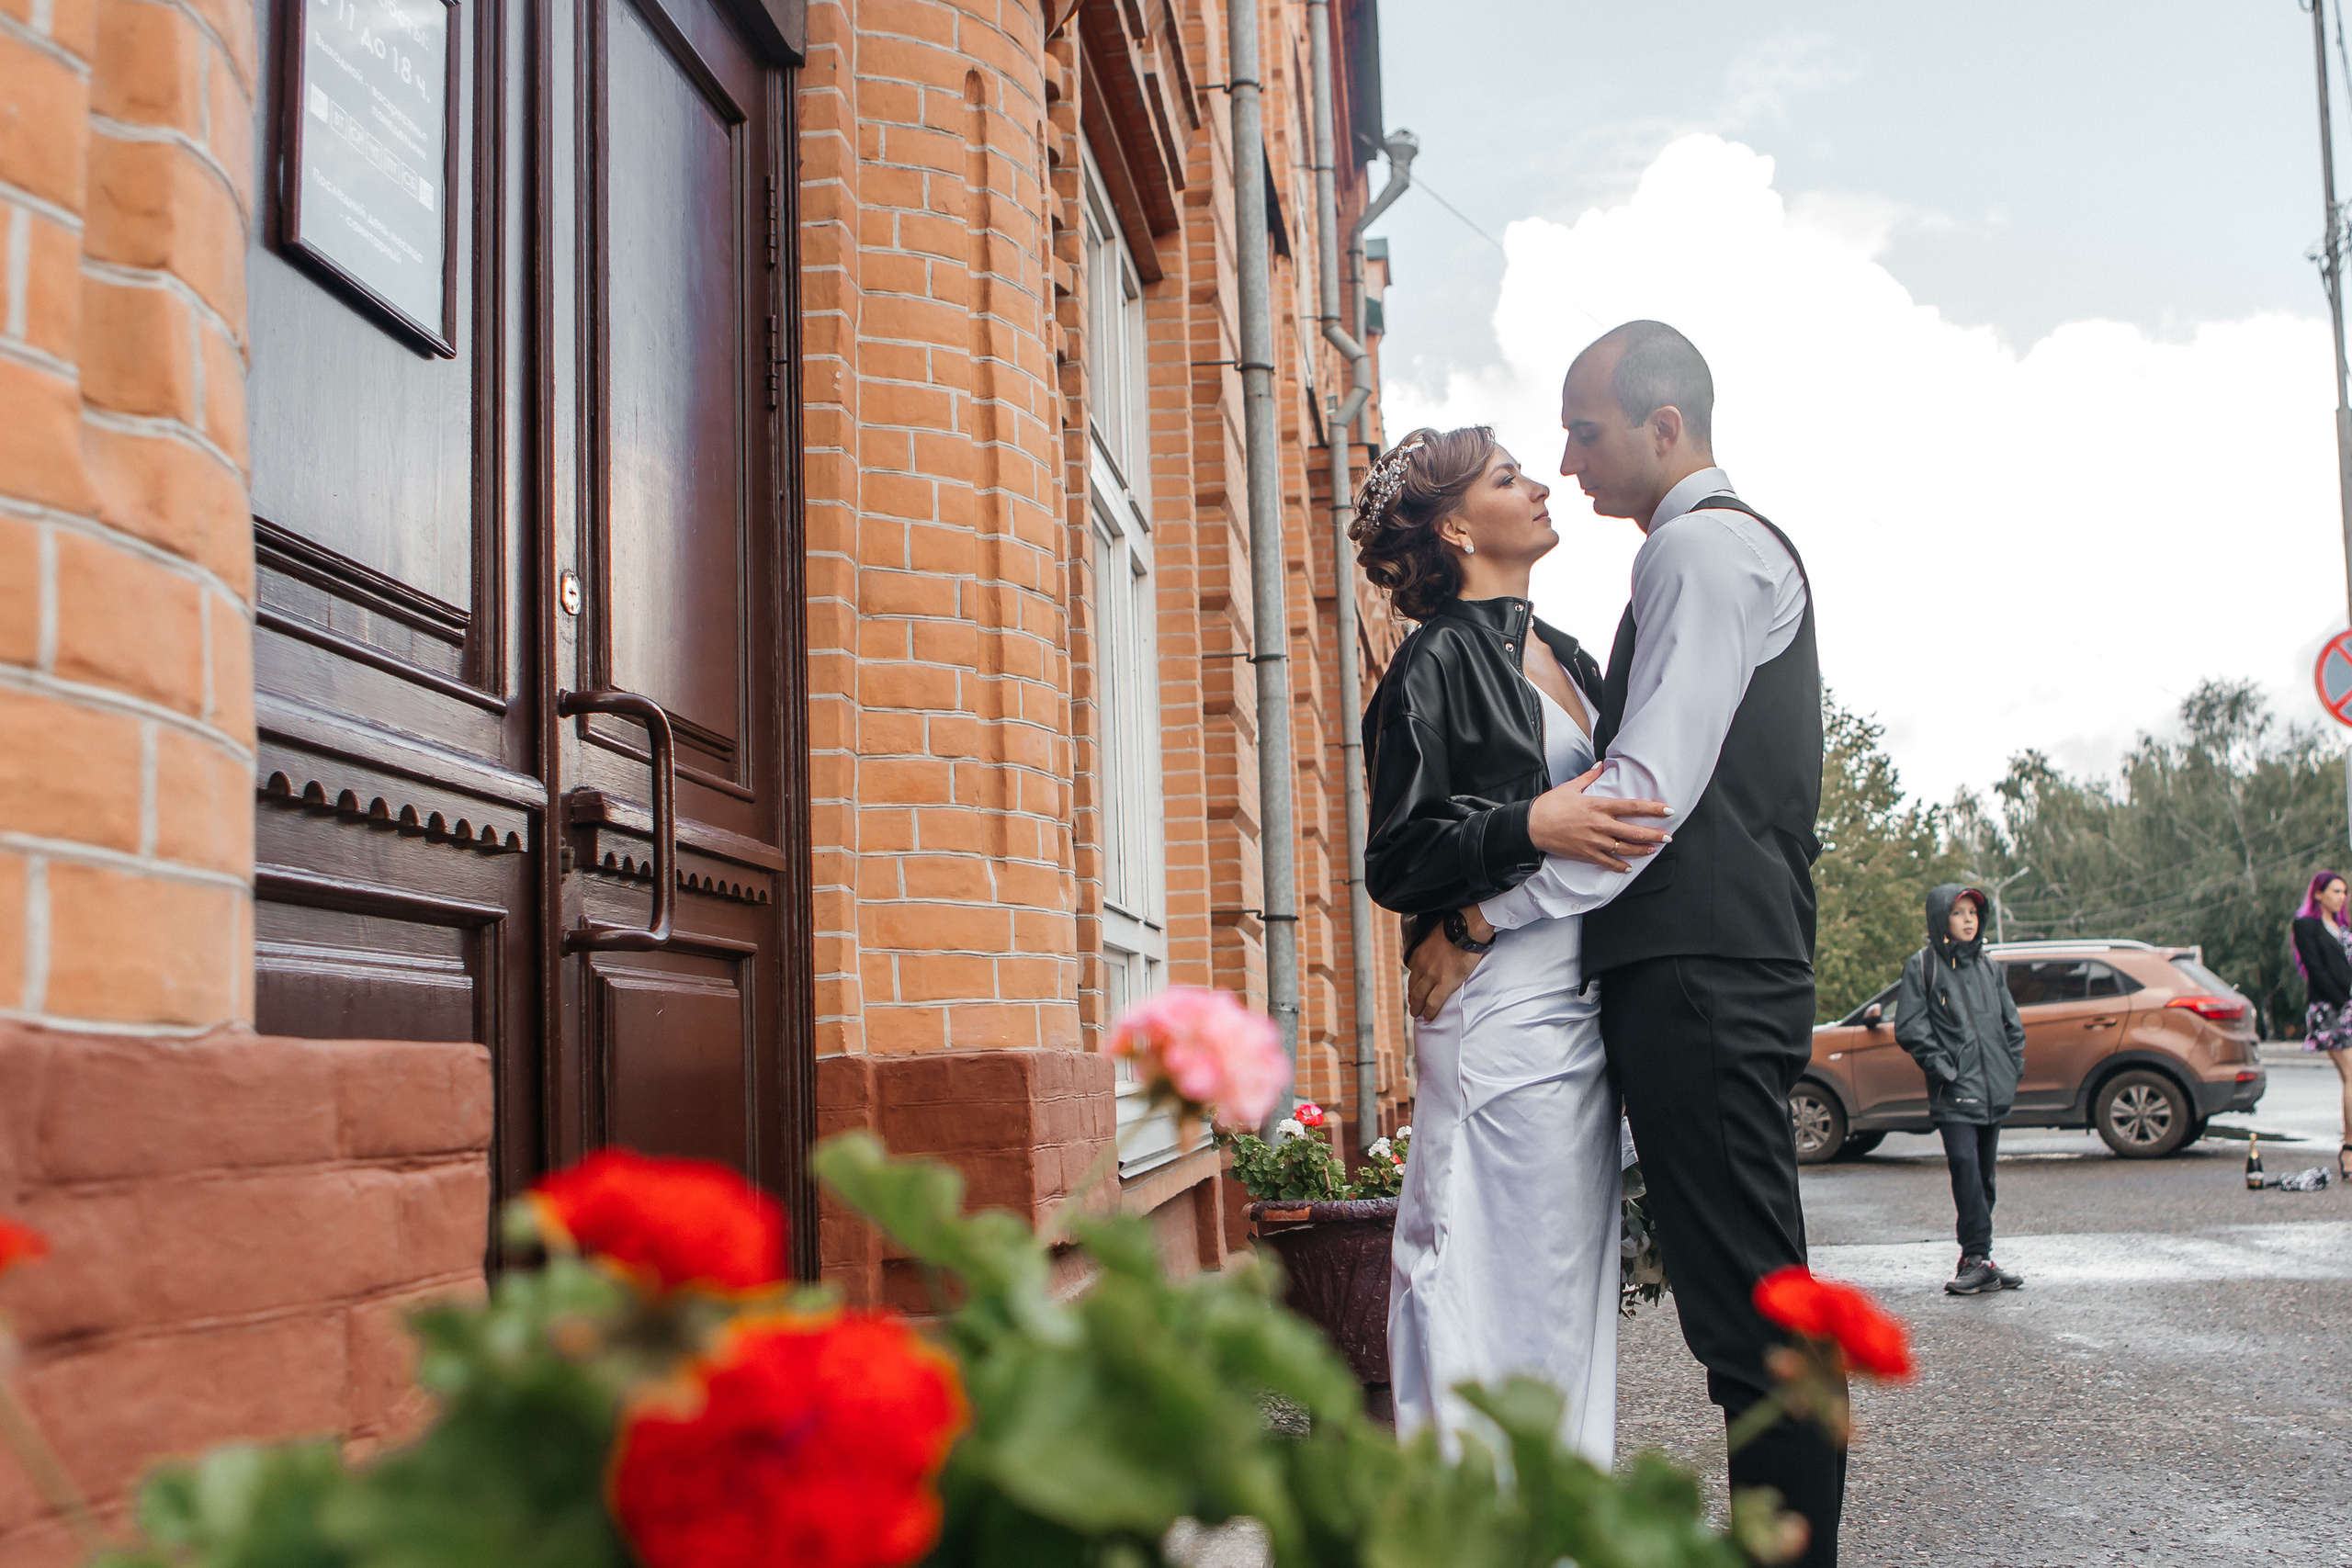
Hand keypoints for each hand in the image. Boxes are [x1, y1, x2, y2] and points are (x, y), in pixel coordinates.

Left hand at [1406, 913, 1485, 1022]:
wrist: (1465, 927)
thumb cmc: (1455, 925)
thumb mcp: (1435, 932)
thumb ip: (1432, 942)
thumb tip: (1437, 943)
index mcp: (1420, 953)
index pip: (1413, 972)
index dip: (1414, 982)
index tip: (1415, 988)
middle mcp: (1422, 965)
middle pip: (1413, 986)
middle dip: (1412, 998)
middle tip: (1413, 1006)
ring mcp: (1432, 975)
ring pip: (1419, 996)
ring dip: (1417, 1006)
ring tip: (1418, 1013)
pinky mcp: (1445, 982)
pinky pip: (1433, 1002)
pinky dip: (1429, 1011)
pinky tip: (1428, 1016)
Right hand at [1525, 764, 1671, 872]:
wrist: (1531, 825)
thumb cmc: (1550, 806)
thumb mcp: (1571, 787)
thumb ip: (1590, 776)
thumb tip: (1601, 765)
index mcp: (1598, 806)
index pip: (1632, 807)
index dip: (1653, 809)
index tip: (1668, 810)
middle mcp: (1600, 824)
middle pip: (1634, 831)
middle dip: (1654, 835)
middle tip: (1668, 836)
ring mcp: (1594, 841)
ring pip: (1625, 849)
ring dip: (1642, 850)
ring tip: (1653, 849)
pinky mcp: (1586, 854)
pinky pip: (1608, 862)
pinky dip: (1620, 866)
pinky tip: (1628, 867)